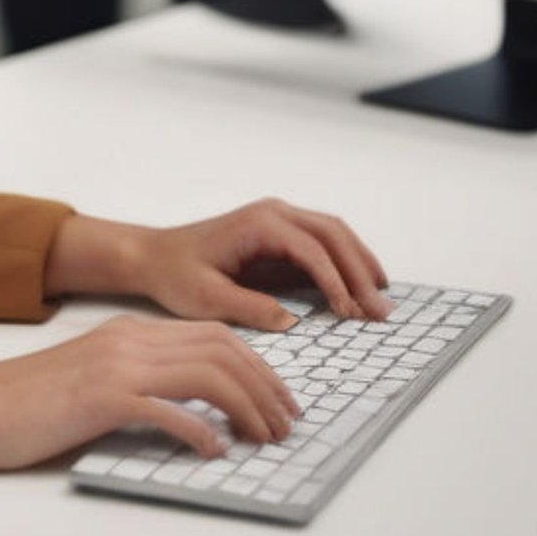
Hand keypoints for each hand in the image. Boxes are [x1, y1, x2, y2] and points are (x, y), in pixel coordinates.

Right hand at [0, 314, 297, 469]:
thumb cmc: (30, 403)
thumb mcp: (94, 379)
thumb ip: (140, 383)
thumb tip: (194, 413)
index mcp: (130, 332)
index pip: (213, 335)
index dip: (257, 366)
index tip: (279, 400)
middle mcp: (130, 339)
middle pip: (221, 348)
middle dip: (265, 385)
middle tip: (287, 423)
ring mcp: (116, 365)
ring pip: (205, 373)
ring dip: (246, 407)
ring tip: (264, 438)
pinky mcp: (102, 397)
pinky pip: (166, 409)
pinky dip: (199, 430)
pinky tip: (214, 452)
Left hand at [46, 201, 391, 329]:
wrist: (155, 257)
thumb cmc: (176, 274)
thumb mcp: (207, 299)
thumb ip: (250, 308)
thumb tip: (292, 321)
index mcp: (258, 223)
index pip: (311, 248)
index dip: (335, 280)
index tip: (350, 313)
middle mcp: (274, 213)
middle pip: (333, 234)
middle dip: (360, 271)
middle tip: (381, 310)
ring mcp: (280, 221)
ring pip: (334, 234)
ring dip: (360, 264)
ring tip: (381, 300)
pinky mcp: (282, 238)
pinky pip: (323, 245)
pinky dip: (347, 264)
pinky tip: (360, 290)